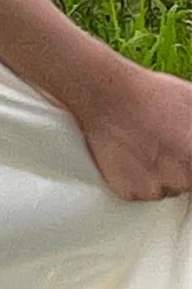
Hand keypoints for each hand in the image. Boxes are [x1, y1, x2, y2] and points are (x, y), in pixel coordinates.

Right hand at [73, 59, 191, 201]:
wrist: (105, 94)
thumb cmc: (154, 95)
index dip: (189, 162)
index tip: (183, 155)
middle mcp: (185, 177)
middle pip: (190, 182)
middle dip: (183, 166)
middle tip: (168, 143)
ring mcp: (159, 188)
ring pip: (170, 188)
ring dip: (163, 173)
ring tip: (148, 144)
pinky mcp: (133, 194)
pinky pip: (144, 192)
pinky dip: (140, 178)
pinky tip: (132, 154)